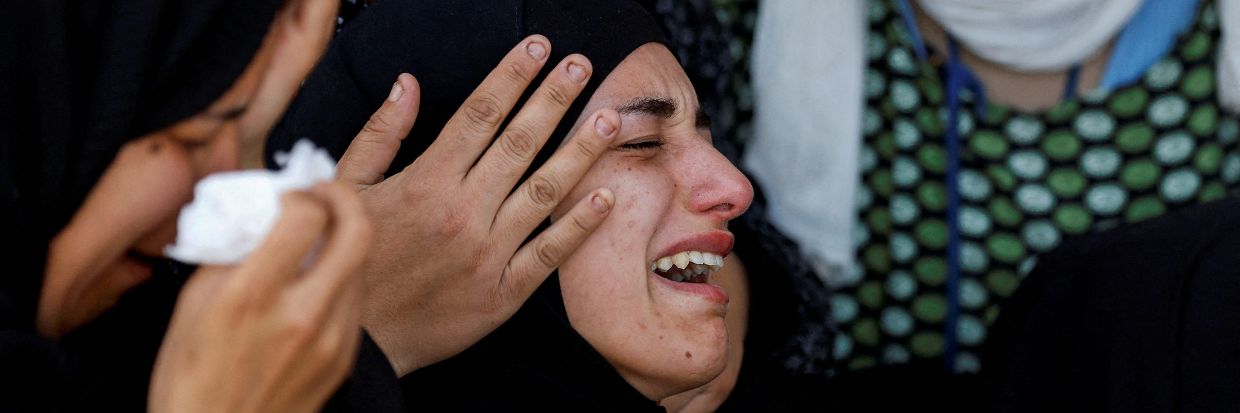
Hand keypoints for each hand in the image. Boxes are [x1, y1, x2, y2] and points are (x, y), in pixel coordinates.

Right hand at [149, 183, 371, 412]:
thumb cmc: (189, 378)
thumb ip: (230, 250)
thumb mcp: (191, 305)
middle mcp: (300, 316)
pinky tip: (319, 276)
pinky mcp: (344, 358)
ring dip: (345, 236)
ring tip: (319, 233)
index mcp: (252, 296)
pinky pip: (356, 299)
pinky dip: (343, 275)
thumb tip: (259, 209)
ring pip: (363, 263)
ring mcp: (330, 340)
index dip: (301, 193)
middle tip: (324, 192)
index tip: (287, 195)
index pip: (306, 217)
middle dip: (345, 198)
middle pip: (358, 233)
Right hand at [335, 35, 619, 374]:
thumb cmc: (345, 261)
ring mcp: (487, 251)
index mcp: (425, 180)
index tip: (539, 48)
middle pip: (520, 142)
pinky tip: (606, 198)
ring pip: (545, 190)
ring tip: (609, 118)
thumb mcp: (345, 190)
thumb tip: (405, 84)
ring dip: (581, 151)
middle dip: (555, 98)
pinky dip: (580, 225)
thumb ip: (380, 136)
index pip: (479, 114)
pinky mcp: (503, 292)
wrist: (355, 342)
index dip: (513, 75)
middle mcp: (463, 210)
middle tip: (583, 65)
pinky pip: (549, 253)